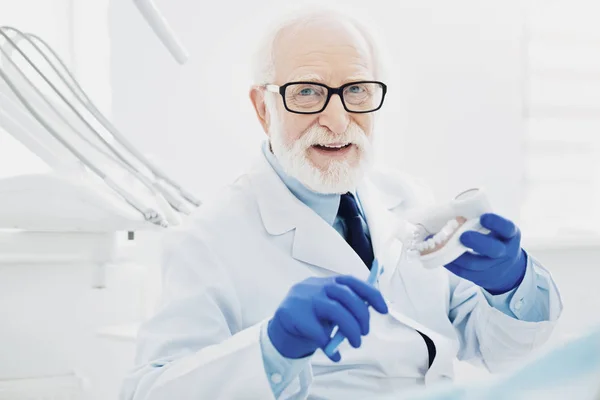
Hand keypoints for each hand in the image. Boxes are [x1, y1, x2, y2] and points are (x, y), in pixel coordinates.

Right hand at [268, 275, 387, 361]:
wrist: (282, 326)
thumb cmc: (311, 316)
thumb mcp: (328, 307)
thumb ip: (345, 307)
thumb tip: (367, 315)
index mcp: (328, 283)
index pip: (353, 282)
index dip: (371, 294)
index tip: (384, 309)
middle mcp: (317, 287)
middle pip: (347, 296)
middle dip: (362, 316)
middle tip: (364, 333)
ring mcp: (305, 300)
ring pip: (336, 311)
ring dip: (351, 330)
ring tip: (355, 343)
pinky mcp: (293, 315)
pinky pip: (319, 332)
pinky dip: (330, 345)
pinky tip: (333, 353)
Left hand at [444, 213, 526, 294]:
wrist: (508, 268)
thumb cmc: (496, 240)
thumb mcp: (498, 230)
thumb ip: (483, 223)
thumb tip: (455, 214)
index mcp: (510, 235)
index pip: (507, 228)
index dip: (496, 223)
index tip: (483, 217)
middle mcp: (505, 252)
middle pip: (493, 249)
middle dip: (477, 242)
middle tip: (463, 236)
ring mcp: (494, 267)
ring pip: (475, 264)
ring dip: (457, 255)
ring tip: (443, 246)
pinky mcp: (482, 278)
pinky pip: (464, 273)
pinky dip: (451, 265)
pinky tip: (441, 257)